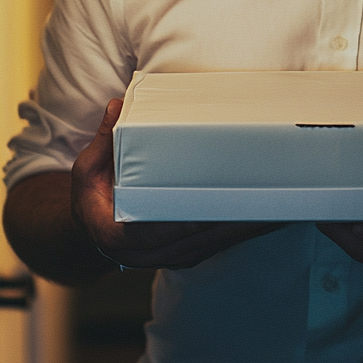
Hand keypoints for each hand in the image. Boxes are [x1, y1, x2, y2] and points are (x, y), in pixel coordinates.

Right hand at [71, 98, 284, 269]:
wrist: (94, 230)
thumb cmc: (91, 200)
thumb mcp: (88, 169)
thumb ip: (104, 140)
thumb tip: (116, 106)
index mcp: (122, 237)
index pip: (162, 232)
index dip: (192, 220)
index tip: (218, 206)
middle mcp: (151, 254)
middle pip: (201, 238)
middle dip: (233, 218)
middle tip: (263, 192)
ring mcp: (174, 256)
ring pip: (216, 242)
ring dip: (245, 223)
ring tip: (275, 198)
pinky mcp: (191, 252)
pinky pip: (220, 242)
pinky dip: (242, 226)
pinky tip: (268, 210)